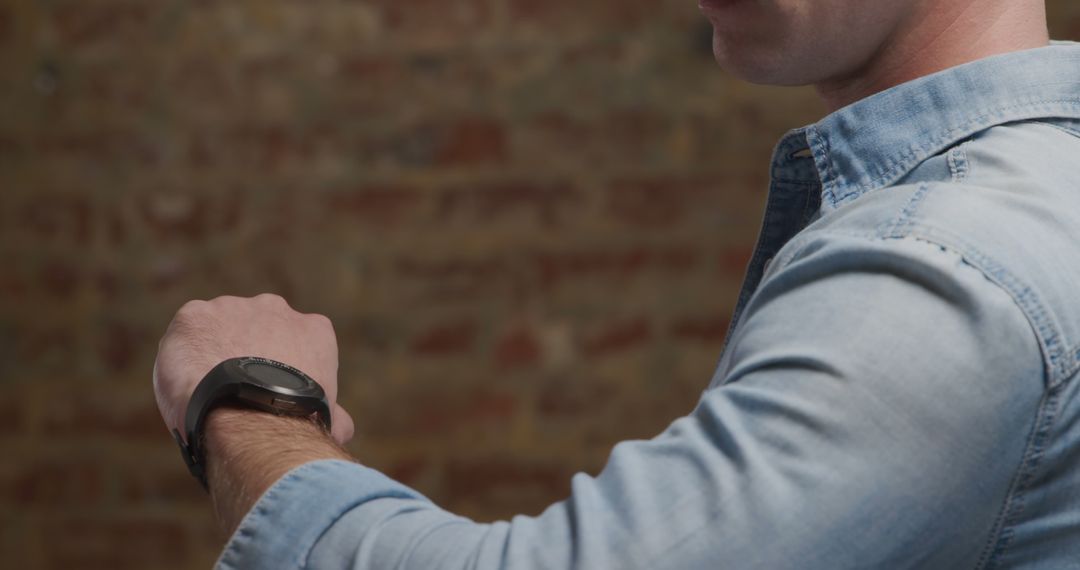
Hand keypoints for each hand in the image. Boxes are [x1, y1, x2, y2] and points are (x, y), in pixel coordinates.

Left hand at [153, 293, 354, 445]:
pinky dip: (183, 355)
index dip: (284, 367)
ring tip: (207, 390)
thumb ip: (333, 413)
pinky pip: (186, 333)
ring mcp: (233, 307)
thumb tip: (343, 428)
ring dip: (213, 352)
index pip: (299, 341)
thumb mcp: (325, 417)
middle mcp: (276, 308)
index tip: (272, 390)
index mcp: (315, 329)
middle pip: (257, 328)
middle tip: (237, 389)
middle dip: (248, 352)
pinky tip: (187, 383)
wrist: (250, 416)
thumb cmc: (295, 421)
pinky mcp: (195, 315)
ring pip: (219, 329)